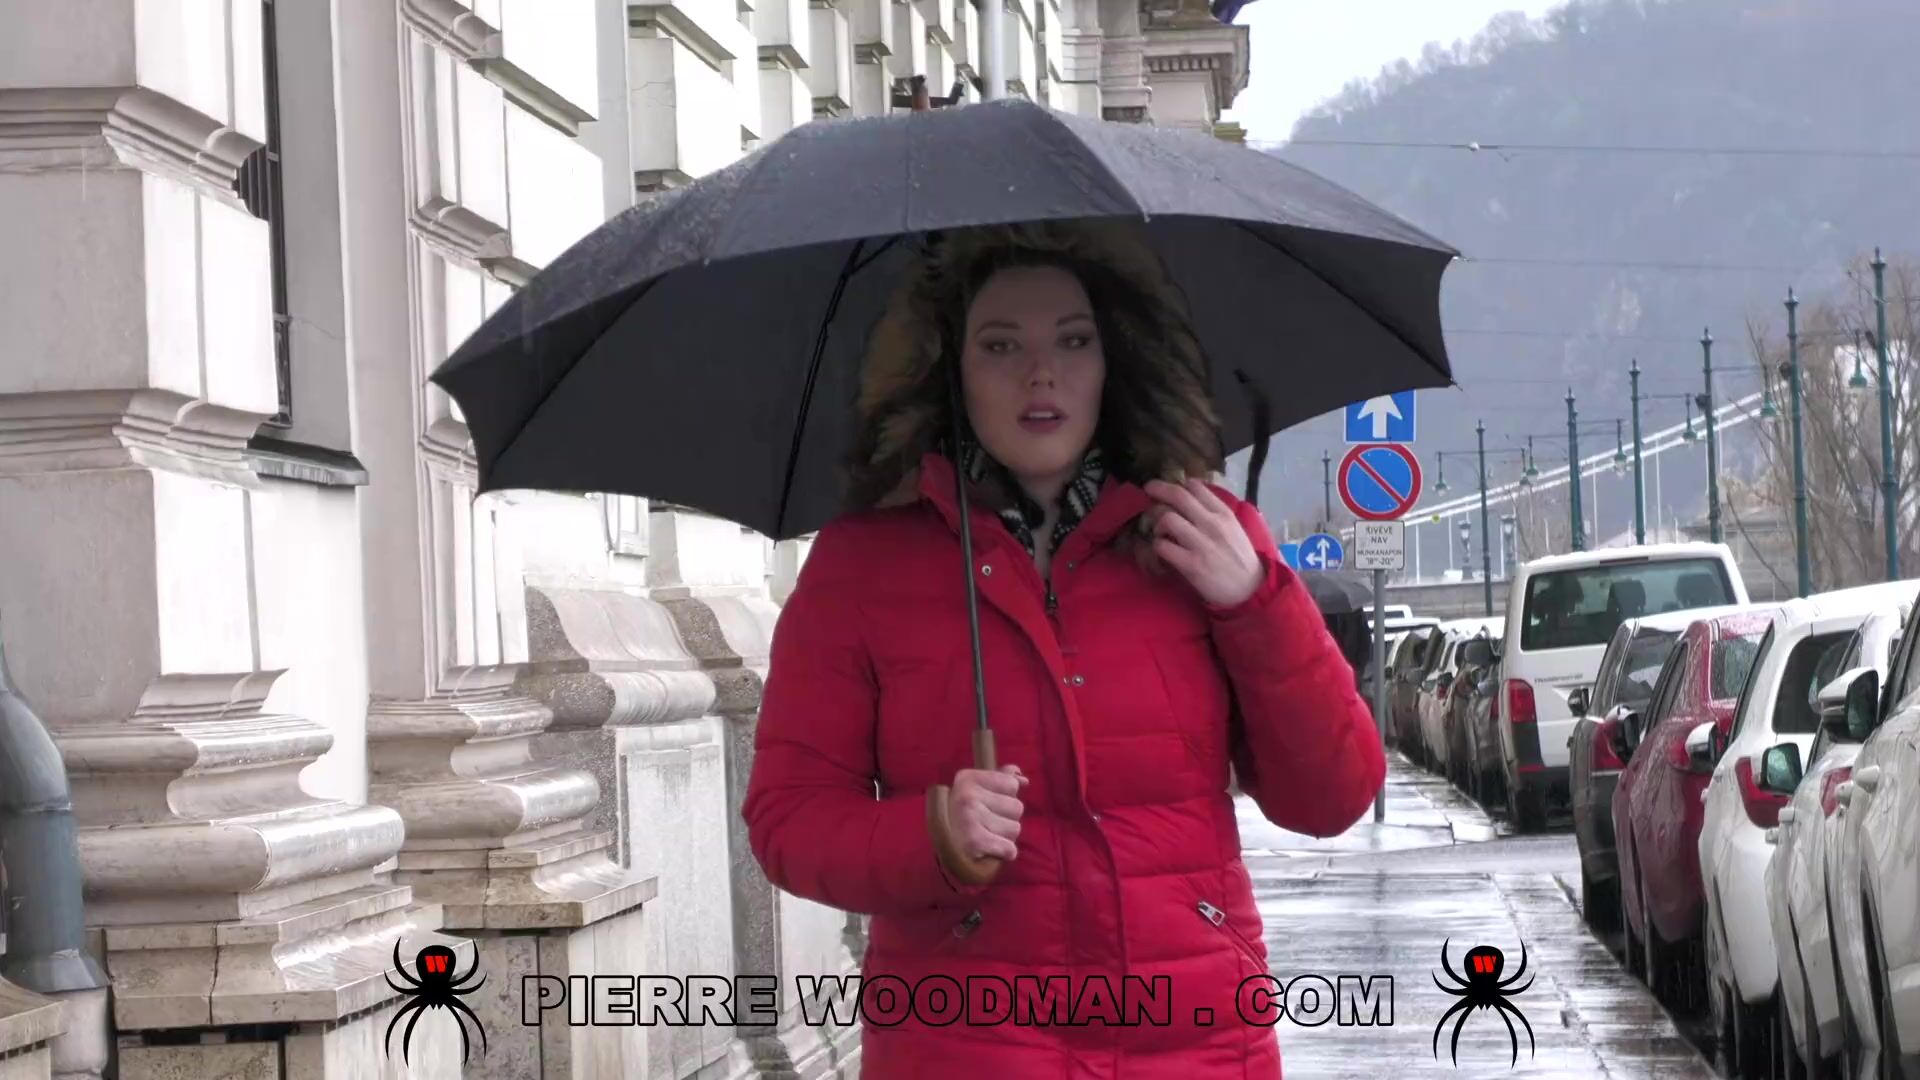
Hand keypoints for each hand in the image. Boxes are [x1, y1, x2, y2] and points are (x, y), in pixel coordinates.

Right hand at [951, 764, 1026, 861]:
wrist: (932, 850)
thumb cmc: (959, 818)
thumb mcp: (973, 790)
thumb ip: (1000, 779)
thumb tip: (1023, 779)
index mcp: (967, 778)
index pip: (1012, 784)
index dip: (1005, 797)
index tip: (988, 804)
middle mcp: (968, 796)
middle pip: (1017, 807)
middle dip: (1006, 819)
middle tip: (986, 825)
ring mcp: (970, 818)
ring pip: (1015, 829)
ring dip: (1004, 837)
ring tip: (985, 836)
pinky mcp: (975, 842)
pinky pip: (1010, 849)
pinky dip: (1003, 854)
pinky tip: (989, 850)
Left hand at [1145, 478, 1264, 608]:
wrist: (1249, 589)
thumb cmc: (1239, 557)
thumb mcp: (1233, 528)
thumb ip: (1213, 512)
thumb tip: (1190, 497)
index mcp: (1223, 513)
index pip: (1195, 486)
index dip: (1177, 484)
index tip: (1168, 488)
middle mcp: (1212, 524)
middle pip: (1178, 496)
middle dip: (1158, 488)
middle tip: (1149, 490)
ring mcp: (1201, 544)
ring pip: (1167, 518)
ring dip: (1157, 522)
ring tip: (1160, 531)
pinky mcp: (1191, 564)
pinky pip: (1163, 546)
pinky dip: (1157, 546)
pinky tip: (1162, 550)